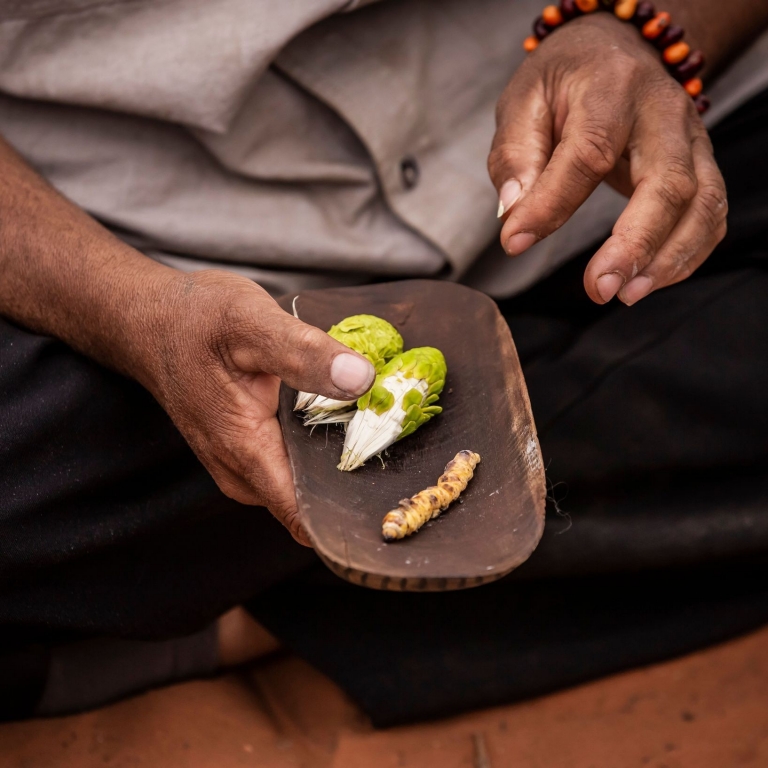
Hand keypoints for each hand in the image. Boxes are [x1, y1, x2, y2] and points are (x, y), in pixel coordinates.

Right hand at [144, 270, 374, 545]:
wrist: (151, 319)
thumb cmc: (195, 320)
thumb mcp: (252, 323)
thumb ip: (304, 354)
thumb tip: (362, 379)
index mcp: (245, 450)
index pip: (304, 514)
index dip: (349, 516)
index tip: (395, 504)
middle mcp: (241, 470)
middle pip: (310, 501)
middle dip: (355, 483)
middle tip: (400, 449)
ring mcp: (241, 463)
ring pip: (302, 483)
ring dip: (338, 464)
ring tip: (379, 432)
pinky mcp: (245, 449)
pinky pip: (291, 464)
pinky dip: (319, 447)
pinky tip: (343, 419)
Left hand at [488, 13, 726, 304]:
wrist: (613, 52)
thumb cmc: (563, 82)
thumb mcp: (523, 103)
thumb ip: (516, 157)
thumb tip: (513, 215)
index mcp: (612, 87)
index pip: (588, 152)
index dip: (553, 203)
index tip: (515, 242)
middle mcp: (664, 112)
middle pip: (669, 182)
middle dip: (637, 244)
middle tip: (600, 288)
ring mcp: (692, 140)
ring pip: (703, 203)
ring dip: (669, 258)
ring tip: (625, 295)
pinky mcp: (700, 165)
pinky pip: (710, 215)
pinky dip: (685, 256)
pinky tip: (647, 281)